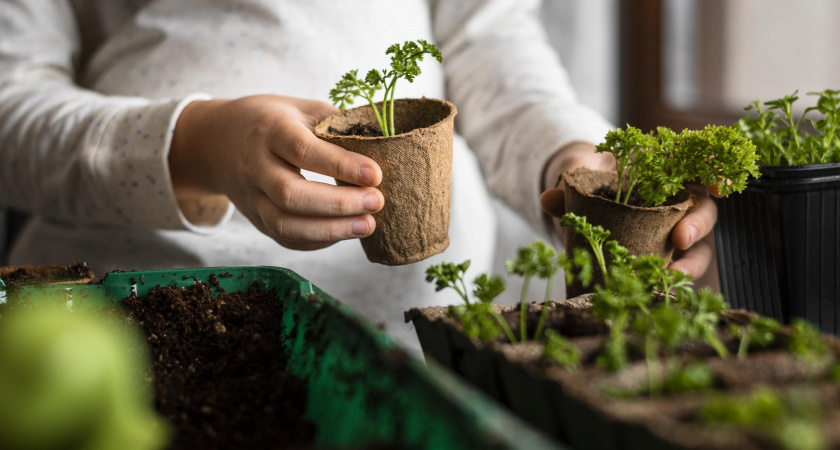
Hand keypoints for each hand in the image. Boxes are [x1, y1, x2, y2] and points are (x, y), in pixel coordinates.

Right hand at [169, 95, 383, 250]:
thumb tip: (384, 141)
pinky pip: (285, 239)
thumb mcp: (299, 107)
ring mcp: (251, 198)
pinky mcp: (255, 219)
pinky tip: (345, 233)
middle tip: (377, 202)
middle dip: (339, 203)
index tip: (375, 174)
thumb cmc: (269, 120)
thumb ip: (335, 124)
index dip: (340, 165)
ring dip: (331, 231)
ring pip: (285, 225)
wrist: (213, 142)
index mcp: (269, 130)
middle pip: (291, 194)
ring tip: (369, 225)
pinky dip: (318, 241)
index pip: (303, 150)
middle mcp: (255, 166)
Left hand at [539, 143, 719, 286]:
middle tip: (681, 239)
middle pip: (703, 209)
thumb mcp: (578, 180)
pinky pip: (678, 270)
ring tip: (671, 276)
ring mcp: (674, 231)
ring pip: (698, 246)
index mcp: (663, 170)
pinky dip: (673, 281)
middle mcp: (677, 201)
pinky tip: (663, 291)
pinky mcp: (665, 257)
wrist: (580, 202)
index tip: (722, 185)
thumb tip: (548, 198)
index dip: (715, 171)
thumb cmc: (590, 182)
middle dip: (698, 224)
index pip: (699, 165)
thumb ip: (569, 185)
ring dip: (690, 262)